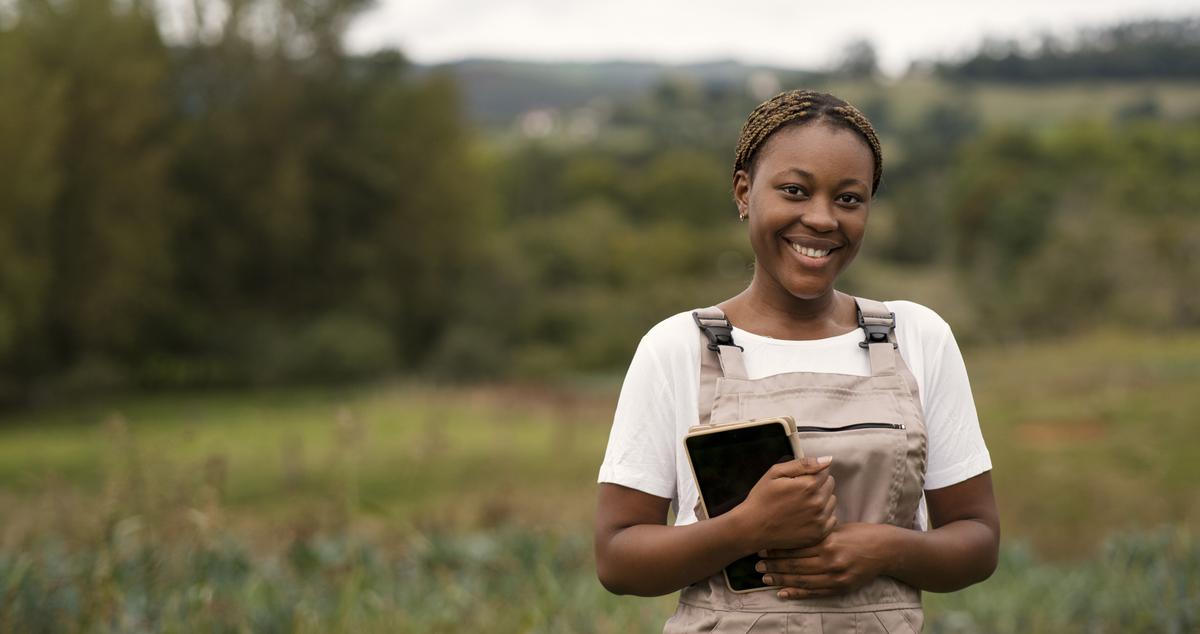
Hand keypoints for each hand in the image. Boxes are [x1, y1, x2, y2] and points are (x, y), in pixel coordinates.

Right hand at [733, 456, 836, 551]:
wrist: (753, 528)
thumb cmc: (762, 498)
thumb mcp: (775, 473)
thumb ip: (803, 464)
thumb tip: (828, 460)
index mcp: (808, 485)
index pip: (825, 471)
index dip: (812, 473)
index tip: (799, 480)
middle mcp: (817, 503)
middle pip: (830, 485)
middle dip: (818, 485)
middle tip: (799, 492)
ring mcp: (819, 520)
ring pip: (832, 502)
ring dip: (821, 500)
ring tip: (802, 505)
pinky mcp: (819, 534)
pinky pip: (831, 519)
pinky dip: (822, 516)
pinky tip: (806, 517)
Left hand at [755, 522, 893, 598]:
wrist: (885, 550)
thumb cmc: (860, 534)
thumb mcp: (837, 528)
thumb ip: (816, 534)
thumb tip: (791, 536)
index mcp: (828, 541)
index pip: (796, 548)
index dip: (778, 550)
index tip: (763, 548)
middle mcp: (830, 560)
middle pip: (795, 565)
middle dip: (774, 565)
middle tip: (757, 564)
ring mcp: (835, 576)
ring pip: (802, 580)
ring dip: (781, 580)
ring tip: (765, 578)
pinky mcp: (840, 588)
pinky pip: (814, 592)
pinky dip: (797, 593)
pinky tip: (783, 593)